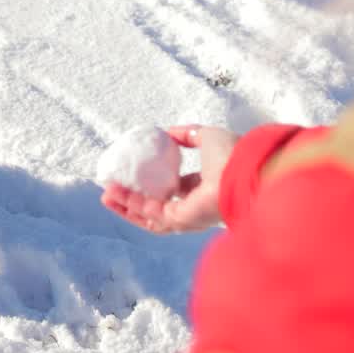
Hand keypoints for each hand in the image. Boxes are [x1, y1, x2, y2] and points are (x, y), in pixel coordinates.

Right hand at [100, 125, 237, 233]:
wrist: (248, 172)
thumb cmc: (233, 154)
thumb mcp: (207, 136)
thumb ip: (187, 134)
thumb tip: (167, 132)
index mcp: (204, 187)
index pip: (176, 189)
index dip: (155, 182)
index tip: (135, 172)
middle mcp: (195, 205)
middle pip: (158, 206)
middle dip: (134, 199)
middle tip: (112, 188)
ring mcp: (187, 216)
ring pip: (150, 215)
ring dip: (126, 205)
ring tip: (106, 194)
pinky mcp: (180, 220)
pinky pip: (150, 214)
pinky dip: (130, 205)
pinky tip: (113, 193)